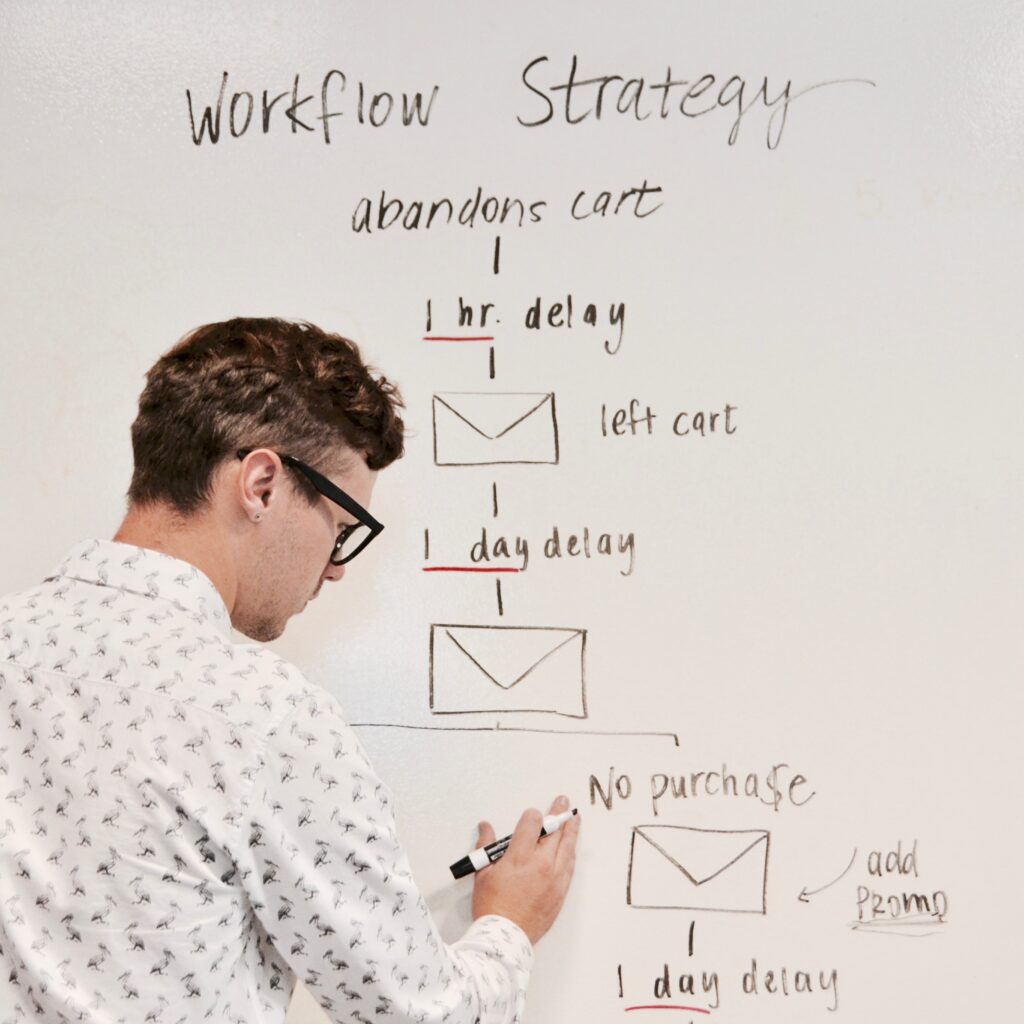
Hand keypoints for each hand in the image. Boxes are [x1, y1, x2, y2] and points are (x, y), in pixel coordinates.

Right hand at [471, 794, 580, 944]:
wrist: (505, 939)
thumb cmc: (491, 907)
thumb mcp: (483, 874)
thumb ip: (486, 847)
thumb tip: (485, 827)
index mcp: (520, 858)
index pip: (532, 824)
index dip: (533, 815)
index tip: (533, 814)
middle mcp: (541, 865)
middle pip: (555, 832)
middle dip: (559, 814)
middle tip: (563, 803)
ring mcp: (554, 879)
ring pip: (567, 848)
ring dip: (571, 831)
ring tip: (574, 819)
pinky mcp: (560, 893)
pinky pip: (570, 867)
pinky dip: (571, 854)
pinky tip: (572, 847)